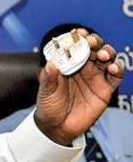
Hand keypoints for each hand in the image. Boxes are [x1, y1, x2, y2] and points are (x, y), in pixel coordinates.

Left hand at [34, 30, 124, 145]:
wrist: (57, 128)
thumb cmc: (49, 106)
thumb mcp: (45, 91)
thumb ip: (49, 77)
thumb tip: (51, 63)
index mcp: (67, 64)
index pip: (75, 46)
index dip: (78, 38)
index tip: (79, 33)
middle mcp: (83, 68)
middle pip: (94, 48)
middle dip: (95, 42)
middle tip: (92, 43)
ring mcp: (95, 77)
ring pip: (107, 59)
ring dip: (107, 53)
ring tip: (103, 55)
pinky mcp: (105, 89)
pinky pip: (115, 76)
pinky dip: (118, 69)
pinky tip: (114, 68)